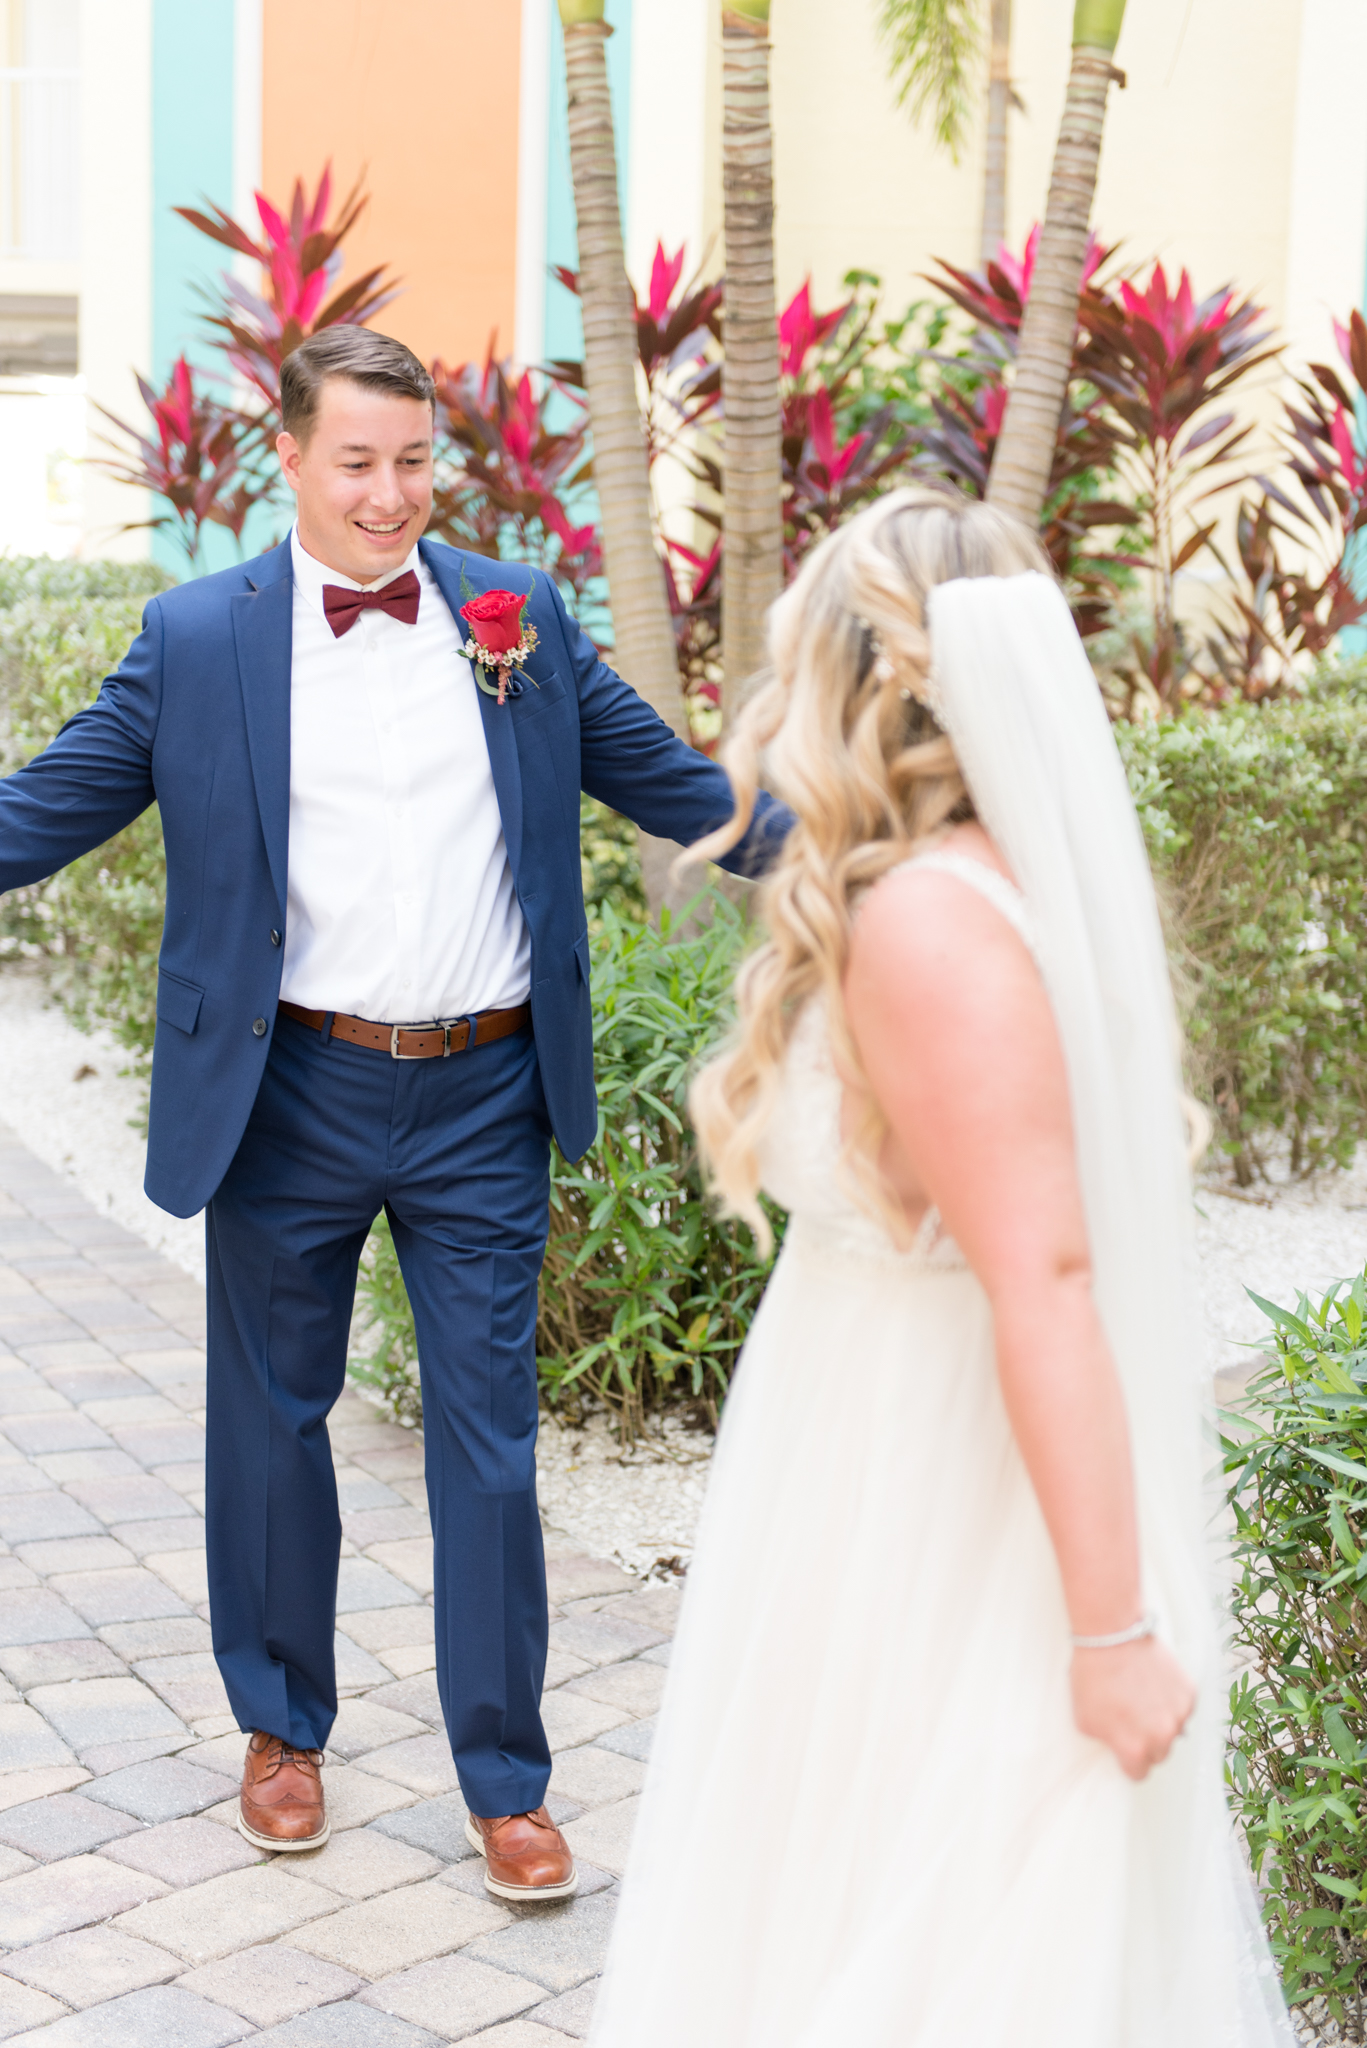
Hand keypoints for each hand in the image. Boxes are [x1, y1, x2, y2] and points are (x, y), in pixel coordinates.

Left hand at [1070, 1636, 1195, 1780]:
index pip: (1138, 1774)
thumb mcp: (1084, 1721)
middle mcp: (1162, 1737)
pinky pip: (1182, 1708)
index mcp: (1135, 1749)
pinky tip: (1153, 1684)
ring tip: (1141, 1696)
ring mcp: (1179, 1715)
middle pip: (1159, 1754)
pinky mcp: (1190, 1693)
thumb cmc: (1092, 1676)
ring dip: (1162, 1721)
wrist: (1113, 1634)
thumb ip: (1107, 1743)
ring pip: (1174, 1731)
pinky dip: (1171, 1701)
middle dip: (1147, 1742)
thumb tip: (1119, 1748)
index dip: (1129, 1761)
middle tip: (1132, 1718)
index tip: (1124, 1747)